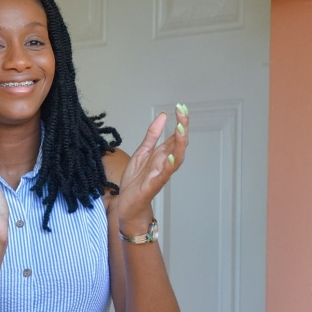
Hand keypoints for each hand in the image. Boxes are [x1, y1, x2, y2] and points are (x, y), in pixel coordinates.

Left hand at [116, 105, 188, 233]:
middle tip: (183, 112)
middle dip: (183, 128)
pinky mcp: (154, 185)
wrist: (127, 205)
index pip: (175, 135)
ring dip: (180, 144)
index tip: (181, 106)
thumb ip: (152, 136)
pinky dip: (170, 166)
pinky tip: (172, 157)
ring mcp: (161, 173)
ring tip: (181, 129)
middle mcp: (165, 163)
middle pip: (179, 144)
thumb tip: (162, 116)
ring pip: (177, 158)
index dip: (180, 121)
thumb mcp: (142, 153)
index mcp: (162, 154)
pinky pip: (164, 175)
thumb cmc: (136, 181)